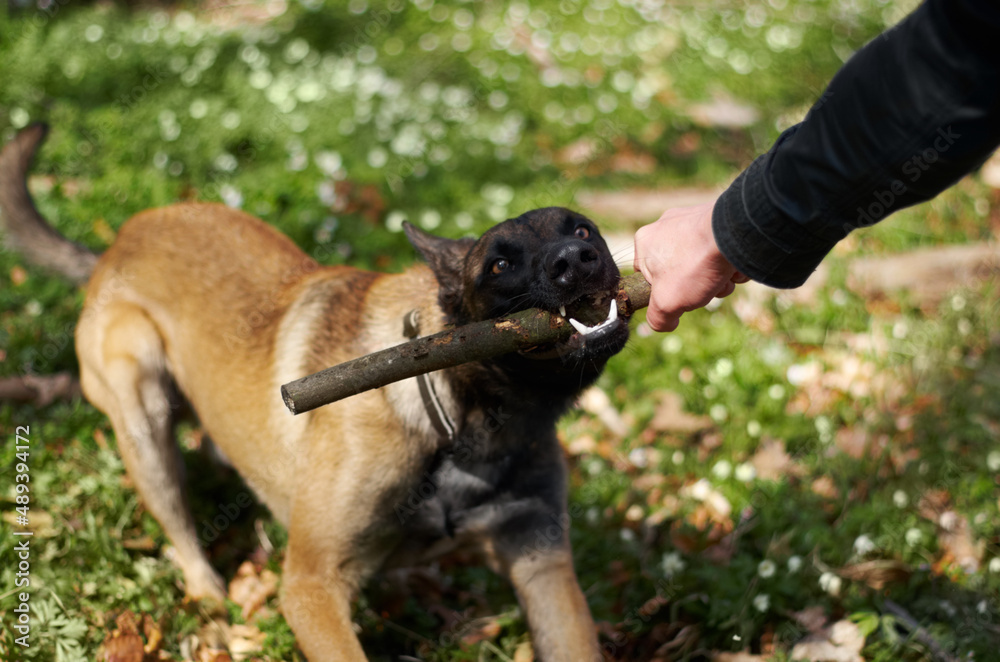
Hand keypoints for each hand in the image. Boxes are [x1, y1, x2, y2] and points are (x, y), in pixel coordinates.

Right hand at [633, 201, 748, 331]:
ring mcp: (692, 219)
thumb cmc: (694, 265)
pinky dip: (729, 263)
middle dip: (697, 287)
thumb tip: (665, 323)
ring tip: (724, 278)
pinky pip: (719, 249)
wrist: (735, 234)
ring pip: (702, 263)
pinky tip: (735, 265)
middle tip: (706, 289)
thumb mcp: (666, 303)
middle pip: (679, 272)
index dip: (664, 293)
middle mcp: (665, 225)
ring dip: (717, 279)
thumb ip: (657, 318)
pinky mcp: (716, 218)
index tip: (680, 297)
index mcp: (645, 242)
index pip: (647, 277)